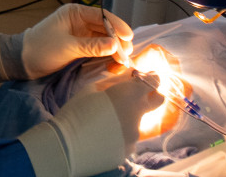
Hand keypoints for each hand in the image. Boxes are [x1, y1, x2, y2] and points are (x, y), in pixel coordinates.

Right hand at [18, 74, 163, 176]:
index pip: (153, 81)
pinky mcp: (129, 150)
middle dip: (152, 94)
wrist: (67, 144)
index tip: (143, 77)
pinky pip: (128, 138)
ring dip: (126, 117)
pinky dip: (120, 134)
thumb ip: (117, 80)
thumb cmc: (77, 110)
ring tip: (104, 122)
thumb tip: (130, 74)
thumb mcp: (93, 88)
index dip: (150, 77)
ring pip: (137, 120)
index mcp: (130, 94)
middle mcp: (138, 114)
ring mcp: (135, 134)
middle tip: (135, 95)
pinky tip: (103, 135)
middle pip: (158, 100)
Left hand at [20, 4, 132, 78]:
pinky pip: (97, 48)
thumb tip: (115, 45)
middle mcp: (80, 20)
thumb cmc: (41, 49)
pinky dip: (105, 54)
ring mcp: (80, 33)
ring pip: (103, 39)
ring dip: (113, 48)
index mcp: (75, 12)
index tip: (129, 38)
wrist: (22, 61)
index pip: (102, 16)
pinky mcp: (79, 46)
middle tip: (127, 54)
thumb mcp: (68, 47)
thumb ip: (92, 46)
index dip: (117, 26)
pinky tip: (113, 61)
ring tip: (123, 60)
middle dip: (117, 40)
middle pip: (105, 28)